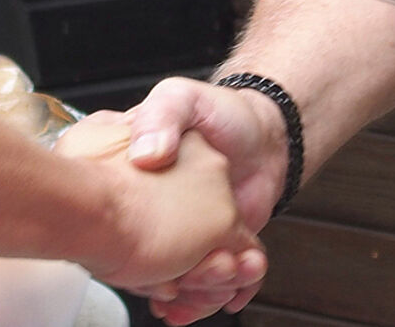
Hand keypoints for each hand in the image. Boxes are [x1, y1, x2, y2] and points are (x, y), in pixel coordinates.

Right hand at [55, 111, 265, 317]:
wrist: (266, 133)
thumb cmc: (219, 113)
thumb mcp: (180, 97)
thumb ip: (161, 115)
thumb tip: (147, 155)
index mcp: (141, 184)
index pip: (128, 228)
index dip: (138, 252)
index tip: (158, 261)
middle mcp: (162, 215)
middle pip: (159, 265)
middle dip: (178, 279)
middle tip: (192, 273)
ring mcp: (192, 236)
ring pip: (188, 282)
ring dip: (203, 292)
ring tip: (223, 276)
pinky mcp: (221, 249)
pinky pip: (218, 284)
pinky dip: (224, 295)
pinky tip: (231, 293)